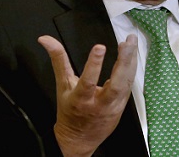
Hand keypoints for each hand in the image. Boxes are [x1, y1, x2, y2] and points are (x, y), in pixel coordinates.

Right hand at [38, 34, 137, 156]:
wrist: (80, 139)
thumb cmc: (70, 110)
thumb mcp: (62, 85)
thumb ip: (58, 60)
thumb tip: (45, 39)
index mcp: (81, 100)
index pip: (88, 83)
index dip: (93, 65)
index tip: (99, 47)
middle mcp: (100, 104)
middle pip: (116, 84)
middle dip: (124, 61)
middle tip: (127, 42)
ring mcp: (114, 104)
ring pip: (127, 83)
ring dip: (131, 61)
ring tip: (131, 41)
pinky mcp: (123, 103)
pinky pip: (130, 83)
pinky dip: (132, 66)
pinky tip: (132, 53)